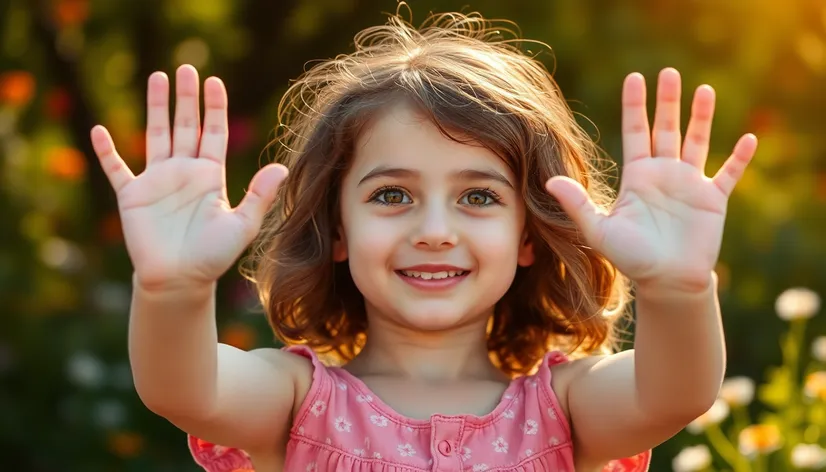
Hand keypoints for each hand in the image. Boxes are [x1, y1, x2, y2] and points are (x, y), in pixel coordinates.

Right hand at [91, 65, 287, 290]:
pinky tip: (100, 130)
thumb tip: (282, 168)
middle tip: (187, 68)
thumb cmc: (213, 257)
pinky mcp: (132, 196)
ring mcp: (157, 182)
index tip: (215, 82)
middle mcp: (184, 172)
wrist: (180, 281)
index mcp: (210, 176)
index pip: (214, 133)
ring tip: (157, 78)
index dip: (215, 108)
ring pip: (156, 135)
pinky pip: (117, 169)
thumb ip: (259, 196)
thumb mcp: (242, 225)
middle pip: (186, 126)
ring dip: (156, 108)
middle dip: (187, 98)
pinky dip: (107, 152)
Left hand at [545, 68, 757, 291]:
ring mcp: (690, 184)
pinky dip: (739, 158)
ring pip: (697, 142)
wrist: (665, 281)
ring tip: (705, 90)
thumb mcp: (599, 230)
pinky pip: (729, 174)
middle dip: (668, 101)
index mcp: (637, 177)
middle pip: (666, 129)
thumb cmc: (631, 257)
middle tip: (669, 72)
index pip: (636, 132)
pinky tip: (749, 139)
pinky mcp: (712, 200)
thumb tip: (549, 181)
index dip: (635, 106)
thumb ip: (577, 204)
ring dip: (702, 118)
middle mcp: (663, 174)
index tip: (634, 78)